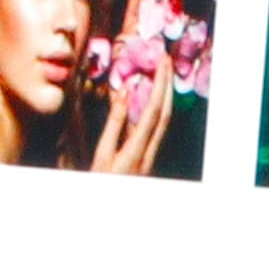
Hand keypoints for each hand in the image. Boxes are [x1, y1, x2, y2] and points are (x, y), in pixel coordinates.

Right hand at [86, 59, 172, 175]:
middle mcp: (151, 151)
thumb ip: (114, 123)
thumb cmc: (100, 182)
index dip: (160, 85)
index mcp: (138, 149)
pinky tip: (153, 99)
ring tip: (163, 74)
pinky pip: (158, 128)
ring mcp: (152, 155)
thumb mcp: (101, 154)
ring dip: (165, 95)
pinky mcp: (149, 156)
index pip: (155, 110)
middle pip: (166, 112)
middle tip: (167, 60)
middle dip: (167, 84)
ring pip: (165, 120)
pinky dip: (158, 108)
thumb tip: (126, 94)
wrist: (111, 208)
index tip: (161, 63)